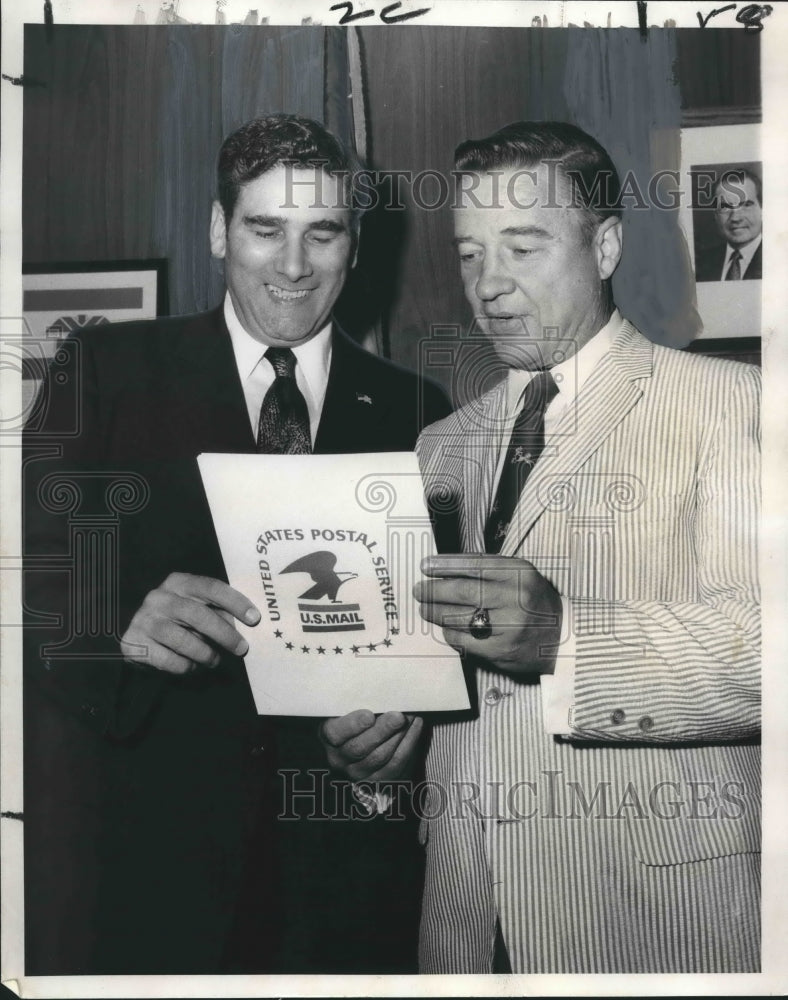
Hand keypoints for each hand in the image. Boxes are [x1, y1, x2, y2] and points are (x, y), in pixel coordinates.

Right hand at [121, 572, 259, 674]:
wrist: (138, 638)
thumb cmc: (177, 621)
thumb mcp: (196, 608)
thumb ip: (218, 611)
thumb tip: (249, 623)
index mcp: (178, 582)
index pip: (211, 587)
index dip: (235, 602)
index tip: (254, 618)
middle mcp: (158, 597)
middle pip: (199, 615)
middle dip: (225, 634)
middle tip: (242, 648)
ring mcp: (144, 620)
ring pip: (183, 640)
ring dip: (206, 654)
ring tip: (214, 660)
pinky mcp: (133, 643)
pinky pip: (169, 660)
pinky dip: (186, 666)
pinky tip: (191, 666)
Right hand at [320, 710, 422, 781]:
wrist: (368, 740)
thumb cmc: (359, 715)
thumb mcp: (350, 707)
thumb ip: (358, 700)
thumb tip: (381, 686)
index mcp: (328, 735)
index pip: (335, 733)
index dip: (352, 725)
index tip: (369, 715)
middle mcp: (339, 758)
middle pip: (360, 748)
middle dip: (382, 730)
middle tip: (399, 716)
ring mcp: (357, 773)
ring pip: (380, 757)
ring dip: (399, 735)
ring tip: (411, 717)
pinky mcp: (378, 781)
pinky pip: (396, 765)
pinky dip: (409, 744)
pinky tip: (416, 727)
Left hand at [414, 554, 561, 675]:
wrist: (563, 638)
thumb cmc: (534, 602)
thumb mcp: (520, 576)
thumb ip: (489, 571)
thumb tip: (445, 570)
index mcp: (519, 573)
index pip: (473, 565)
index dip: (444, 565)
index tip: (425, 566)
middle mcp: (514, 598)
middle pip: (462, 591)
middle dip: (434, 590)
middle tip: (419, 590)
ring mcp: (508, 626)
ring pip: (459, 617)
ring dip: (436, 613)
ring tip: (426, 609)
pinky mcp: (501, 651)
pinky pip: (464, 640)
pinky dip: (450, 633)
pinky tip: (446, 628)